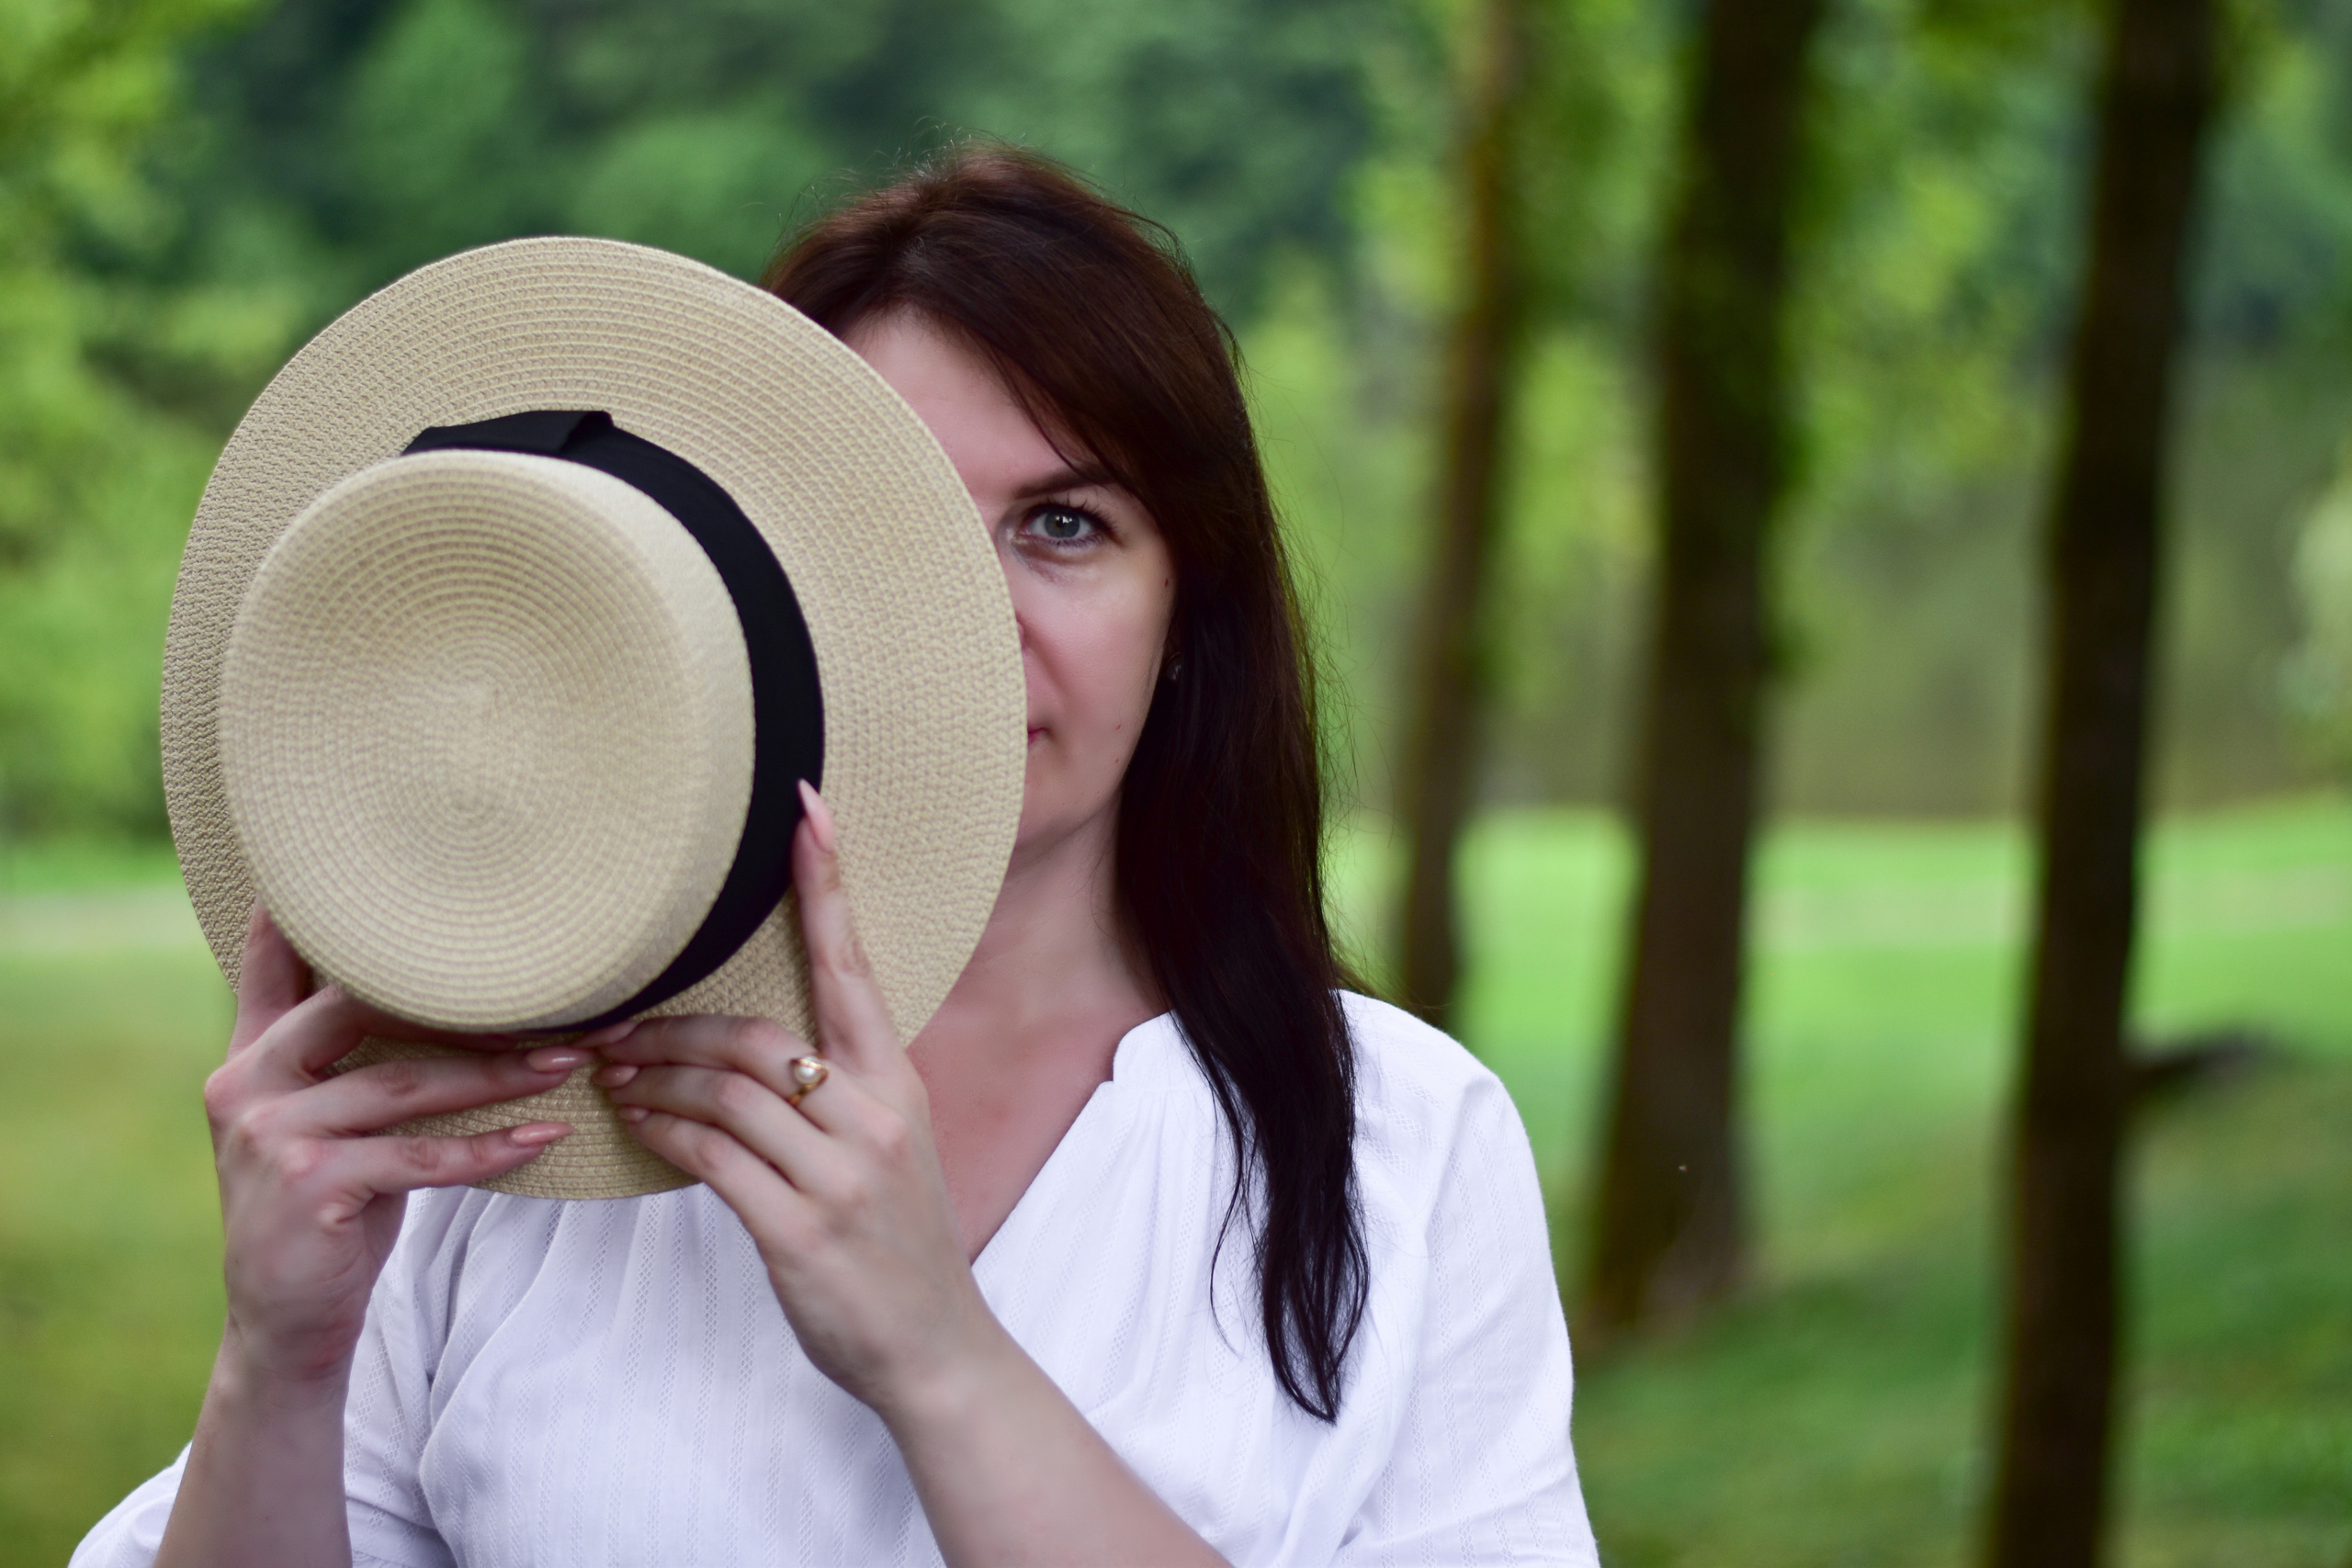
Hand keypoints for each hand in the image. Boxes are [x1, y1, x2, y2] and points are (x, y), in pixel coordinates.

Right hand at [204, 907, 586, 1386]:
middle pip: (363, 1011)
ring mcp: (272, 1134)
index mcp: (250, 1055)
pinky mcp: (310, 1186)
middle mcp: (247, 1082)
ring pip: (406, 1085)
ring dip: (498, 1074)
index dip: (306, 917)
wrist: (286, 1316)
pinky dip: (488, 1149)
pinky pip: (420, 1157)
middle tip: (552, 991)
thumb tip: (426, 982)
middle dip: (464, 1003)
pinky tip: (544, 1137)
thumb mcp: (324, 1118)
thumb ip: (345, 1053)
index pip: (276, 969)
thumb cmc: (332, 1204)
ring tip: (570, 1059)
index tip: (355, 863)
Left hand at [592, 782, 1003, 1418]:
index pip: (854, 967)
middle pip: (756, 1036)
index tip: (803, 810)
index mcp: (898, 1085)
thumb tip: (749, 1048)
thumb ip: (836, 1093)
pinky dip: (662, 1134)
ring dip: (654, 1078)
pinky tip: (633, 1125)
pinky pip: (710, 1159)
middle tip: (610, 1023)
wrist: (935, 1349)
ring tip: (610, 1074)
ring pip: (724, 1093)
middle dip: (673, 1025)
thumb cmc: (899, 1244)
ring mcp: (840, 1175)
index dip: (826, 885)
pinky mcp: (799, 1230)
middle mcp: (875, 1117)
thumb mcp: (888, 1150)